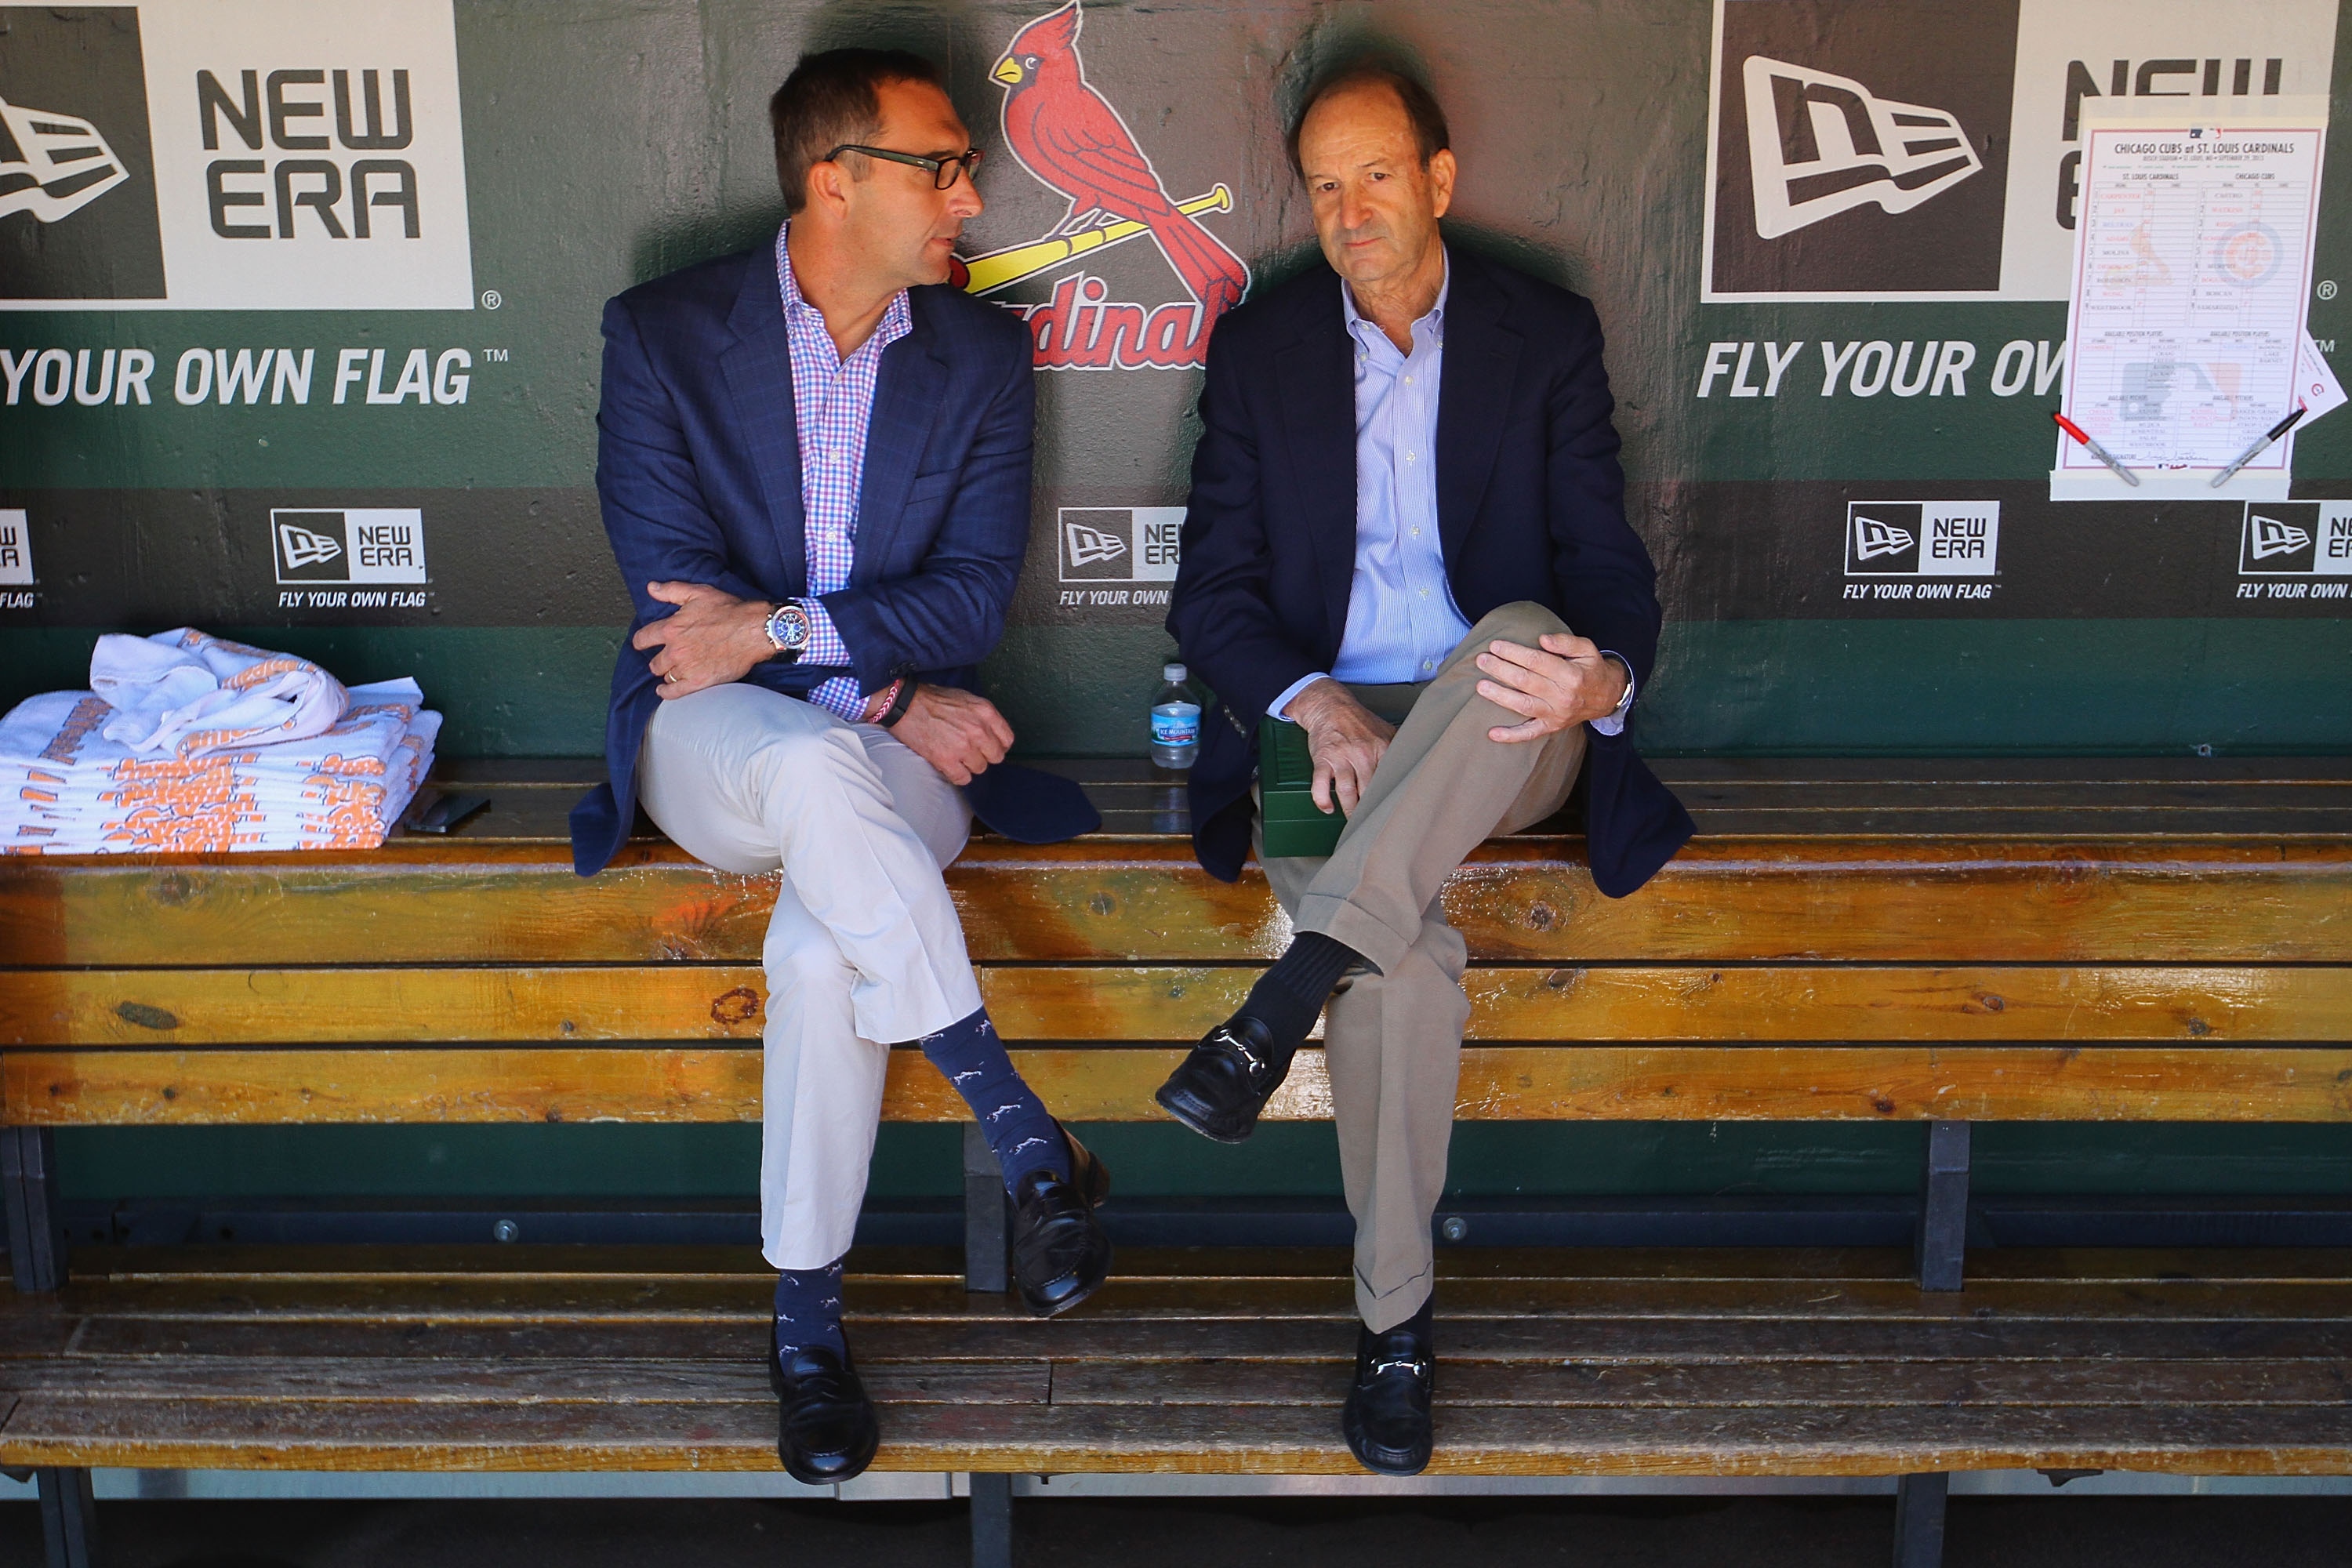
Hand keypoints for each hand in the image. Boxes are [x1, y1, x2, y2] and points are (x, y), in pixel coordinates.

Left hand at [633, 581, 773, 698]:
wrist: (753, 630)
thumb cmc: (729, 610)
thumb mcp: (699, 593)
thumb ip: (671, 590)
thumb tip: (651, 588)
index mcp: (671, 629)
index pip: (643, 638)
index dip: (640, 641)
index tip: (642, 643)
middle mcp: (675, 650)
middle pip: (654, 662)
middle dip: (658, 660)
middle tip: (666, 658)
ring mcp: (686, 667)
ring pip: (665, 675)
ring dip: (668, 673)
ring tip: (674, 671)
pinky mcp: (699, 682)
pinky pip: (674, 692)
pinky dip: (666, 692)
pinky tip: (665, 690)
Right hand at [891, 684, 1013, 785]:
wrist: (905, 704)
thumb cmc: (933, 700)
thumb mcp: (966, 698)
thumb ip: (983, 716)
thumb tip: (993, 733)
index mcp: (985, 712)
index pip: (1007, 739)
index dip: (997, 745)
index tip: (987, 746)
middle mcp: (978, 729)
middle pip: (996, 757)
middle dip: (983, 755)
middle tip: (969, 751)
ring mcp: (963, 746)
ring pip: (980, 768)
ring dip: (968, 765)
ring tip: (954, 755)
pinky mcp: (947, 760)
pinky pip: (963, 779)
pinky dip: (956, 775)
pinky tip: (948, 765)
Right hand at [1284, 678, 1394, 814]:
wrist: (1329, 706)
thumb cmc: (1357, 722)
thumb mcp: (1384, 730)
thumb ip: (1398, 749)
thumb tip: (1416, 764)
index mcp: (1381, 748)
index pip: (1389, 780)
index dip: (1390, 799)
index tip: (1392, 812)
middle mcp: (1362, 754)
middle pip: (1369, 790)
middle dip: (1370, 809)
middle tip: (1373, 822)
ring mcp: (1341, 757)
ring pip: (1347, 792)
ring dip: (1350, 810)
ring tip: (1354, 821)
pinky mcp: (1322, 759)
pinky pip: (1320, 785)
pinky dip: (1323, 800)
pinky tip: (1328, 808)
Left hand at [1474, 633, 1628, 742]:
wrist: (1607, 697)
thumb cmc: (1591, 669)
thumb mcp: (1587, 649)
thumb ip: (1565, 642)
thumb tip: (1542, 639)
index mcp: (1571, 675)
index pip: (1537, 662)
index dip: (1514, 653)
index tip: (1496, 645)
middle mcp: (1563, 697)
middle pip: (1526, 682)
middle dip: (1501, 670)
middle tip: (1482, 660)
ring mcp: (1556, 714)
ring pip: (1523, 706)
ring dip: (1500, 696)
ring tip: (1480, 686)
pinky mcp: (1551, 727)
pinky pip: (1530, 734)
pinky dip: (1511, 736)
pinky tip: (1492, 734)